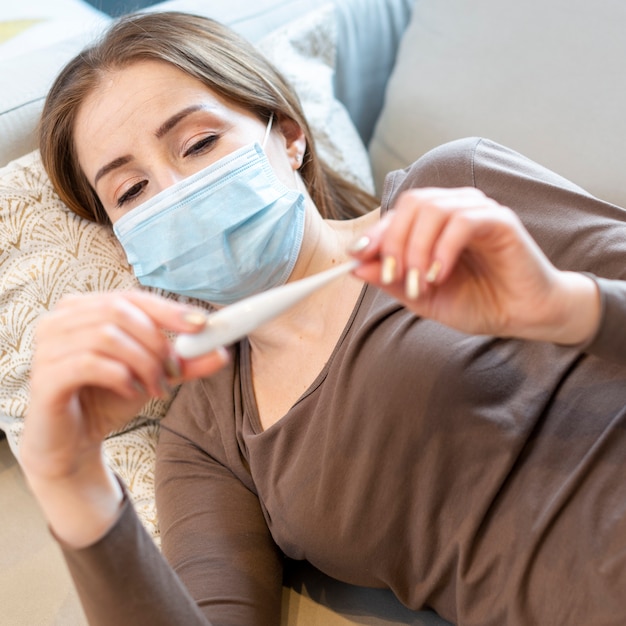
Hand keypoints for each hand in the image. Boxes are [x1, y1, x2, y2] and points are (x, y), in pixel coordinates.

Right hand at [20, 290, 227, 546]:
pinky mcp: (44, 376)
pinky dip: (121, 376)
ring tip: (155, 387)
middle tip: (175, 372)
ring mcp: (47, 346)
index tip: (202, 324)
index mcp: (85, 308)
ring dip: (143, 362)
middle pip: (120, 310)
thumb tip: (221, 351)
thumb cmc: (108, 399)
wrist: (74, 442)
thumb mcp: (153, 375)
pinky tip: (130, 391)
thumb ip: (184, 363)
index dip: (169, 309)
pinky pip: (90, 363)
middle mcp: (61, 320)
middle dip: (157, 341)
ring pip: (107, 335)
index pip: (132, 297)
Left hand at [351, 187, 599, 343]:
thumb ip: (392, 280)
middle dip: (393, 241)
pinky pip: (462, 221)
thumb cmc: (478, 303)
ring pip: (434, 209)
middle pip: (411, 203)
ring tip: (421, 283)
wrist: (522, 316)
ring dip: (417, 249)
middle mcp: (455, 209)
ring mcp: (478, 211)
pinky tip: (440, 275)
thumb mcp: (423, 297)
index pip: (398, 214)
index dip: (375, 233)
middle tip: (392, 276)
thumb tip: (355, 267)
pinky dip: (443, 249)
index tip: (357, 257)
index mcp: (435, 224)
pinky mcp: (500, 220)